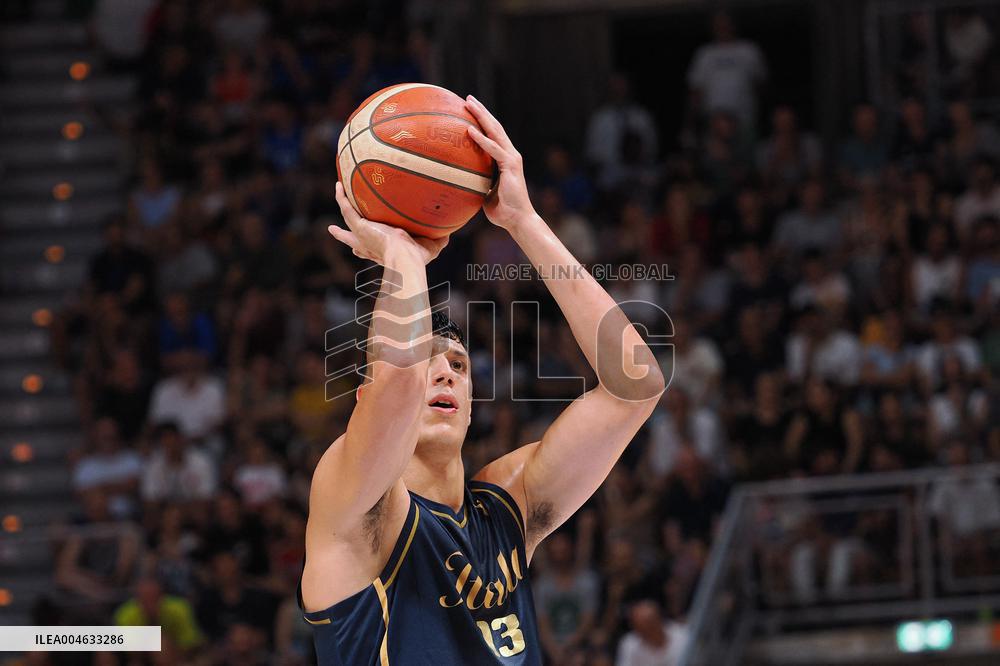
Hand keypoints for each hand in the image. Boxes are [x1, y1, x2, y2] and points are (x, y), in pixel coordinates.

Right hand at [328, 182, 447, 265]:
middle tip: (333, 230)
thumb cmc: (416, 259)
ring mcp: (362, 234)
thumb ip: (438, 239)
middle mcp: (369, 244)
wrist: (404, 259)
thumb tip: (449, 233)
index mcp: (382, 251)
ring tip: (339, 191)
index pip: (369, 250)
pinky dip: (342, 197)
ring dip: (343, 204)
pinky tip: (339, 185)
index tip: (356, 249)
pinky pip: (347, 208)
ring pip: (348, 217)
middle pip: (351, 239)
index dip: (363, 249)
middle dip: (343, 236)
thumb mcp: (430, 247)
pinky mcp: (359, 226)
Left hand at [464, 95, 535, 229]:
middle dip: (481, 112)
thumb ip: (477, 182)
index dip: (482, 121)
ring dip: (481, 117)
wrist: (517, 220)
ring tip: (468, 104)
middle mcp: (510, 154)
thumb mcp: (485, 192)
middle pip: (494, 127)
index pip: (493, 135)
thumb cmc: (502, 210)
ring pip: (495, 132)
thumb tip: (460, 182)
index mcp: (505, 159)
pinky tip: (470, 129)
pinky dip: (482, 139)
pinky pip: (493, 150)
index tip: (469, 110)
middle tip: (468, 99)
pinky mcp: (510, 166)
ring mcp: (512, 158)